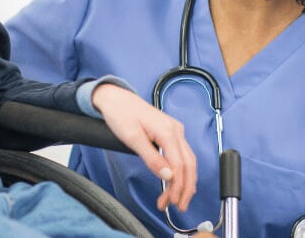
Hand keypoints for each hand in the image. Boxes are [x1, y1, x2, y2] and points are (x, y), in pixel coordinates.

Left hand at [92, 83, 197, 212]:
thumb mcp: (132, 138)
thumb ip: (151, 158)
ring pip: (188, 160)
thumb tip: (168, 176)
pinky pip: (183, 154)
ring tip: (177, 199)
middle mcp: (176, 130)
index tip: (171, 201)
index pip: (179, 165)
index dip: (177, 187)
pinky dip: (182, 171)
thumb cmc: (120, 114)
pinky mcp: (171, 132)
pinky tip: (179, 181)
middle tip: (178, 206)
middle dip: (185, 188)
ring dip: (184, 182)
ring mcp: (175, 130)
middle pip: (189, 165)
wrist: (116, 98)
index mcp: (168, 131)